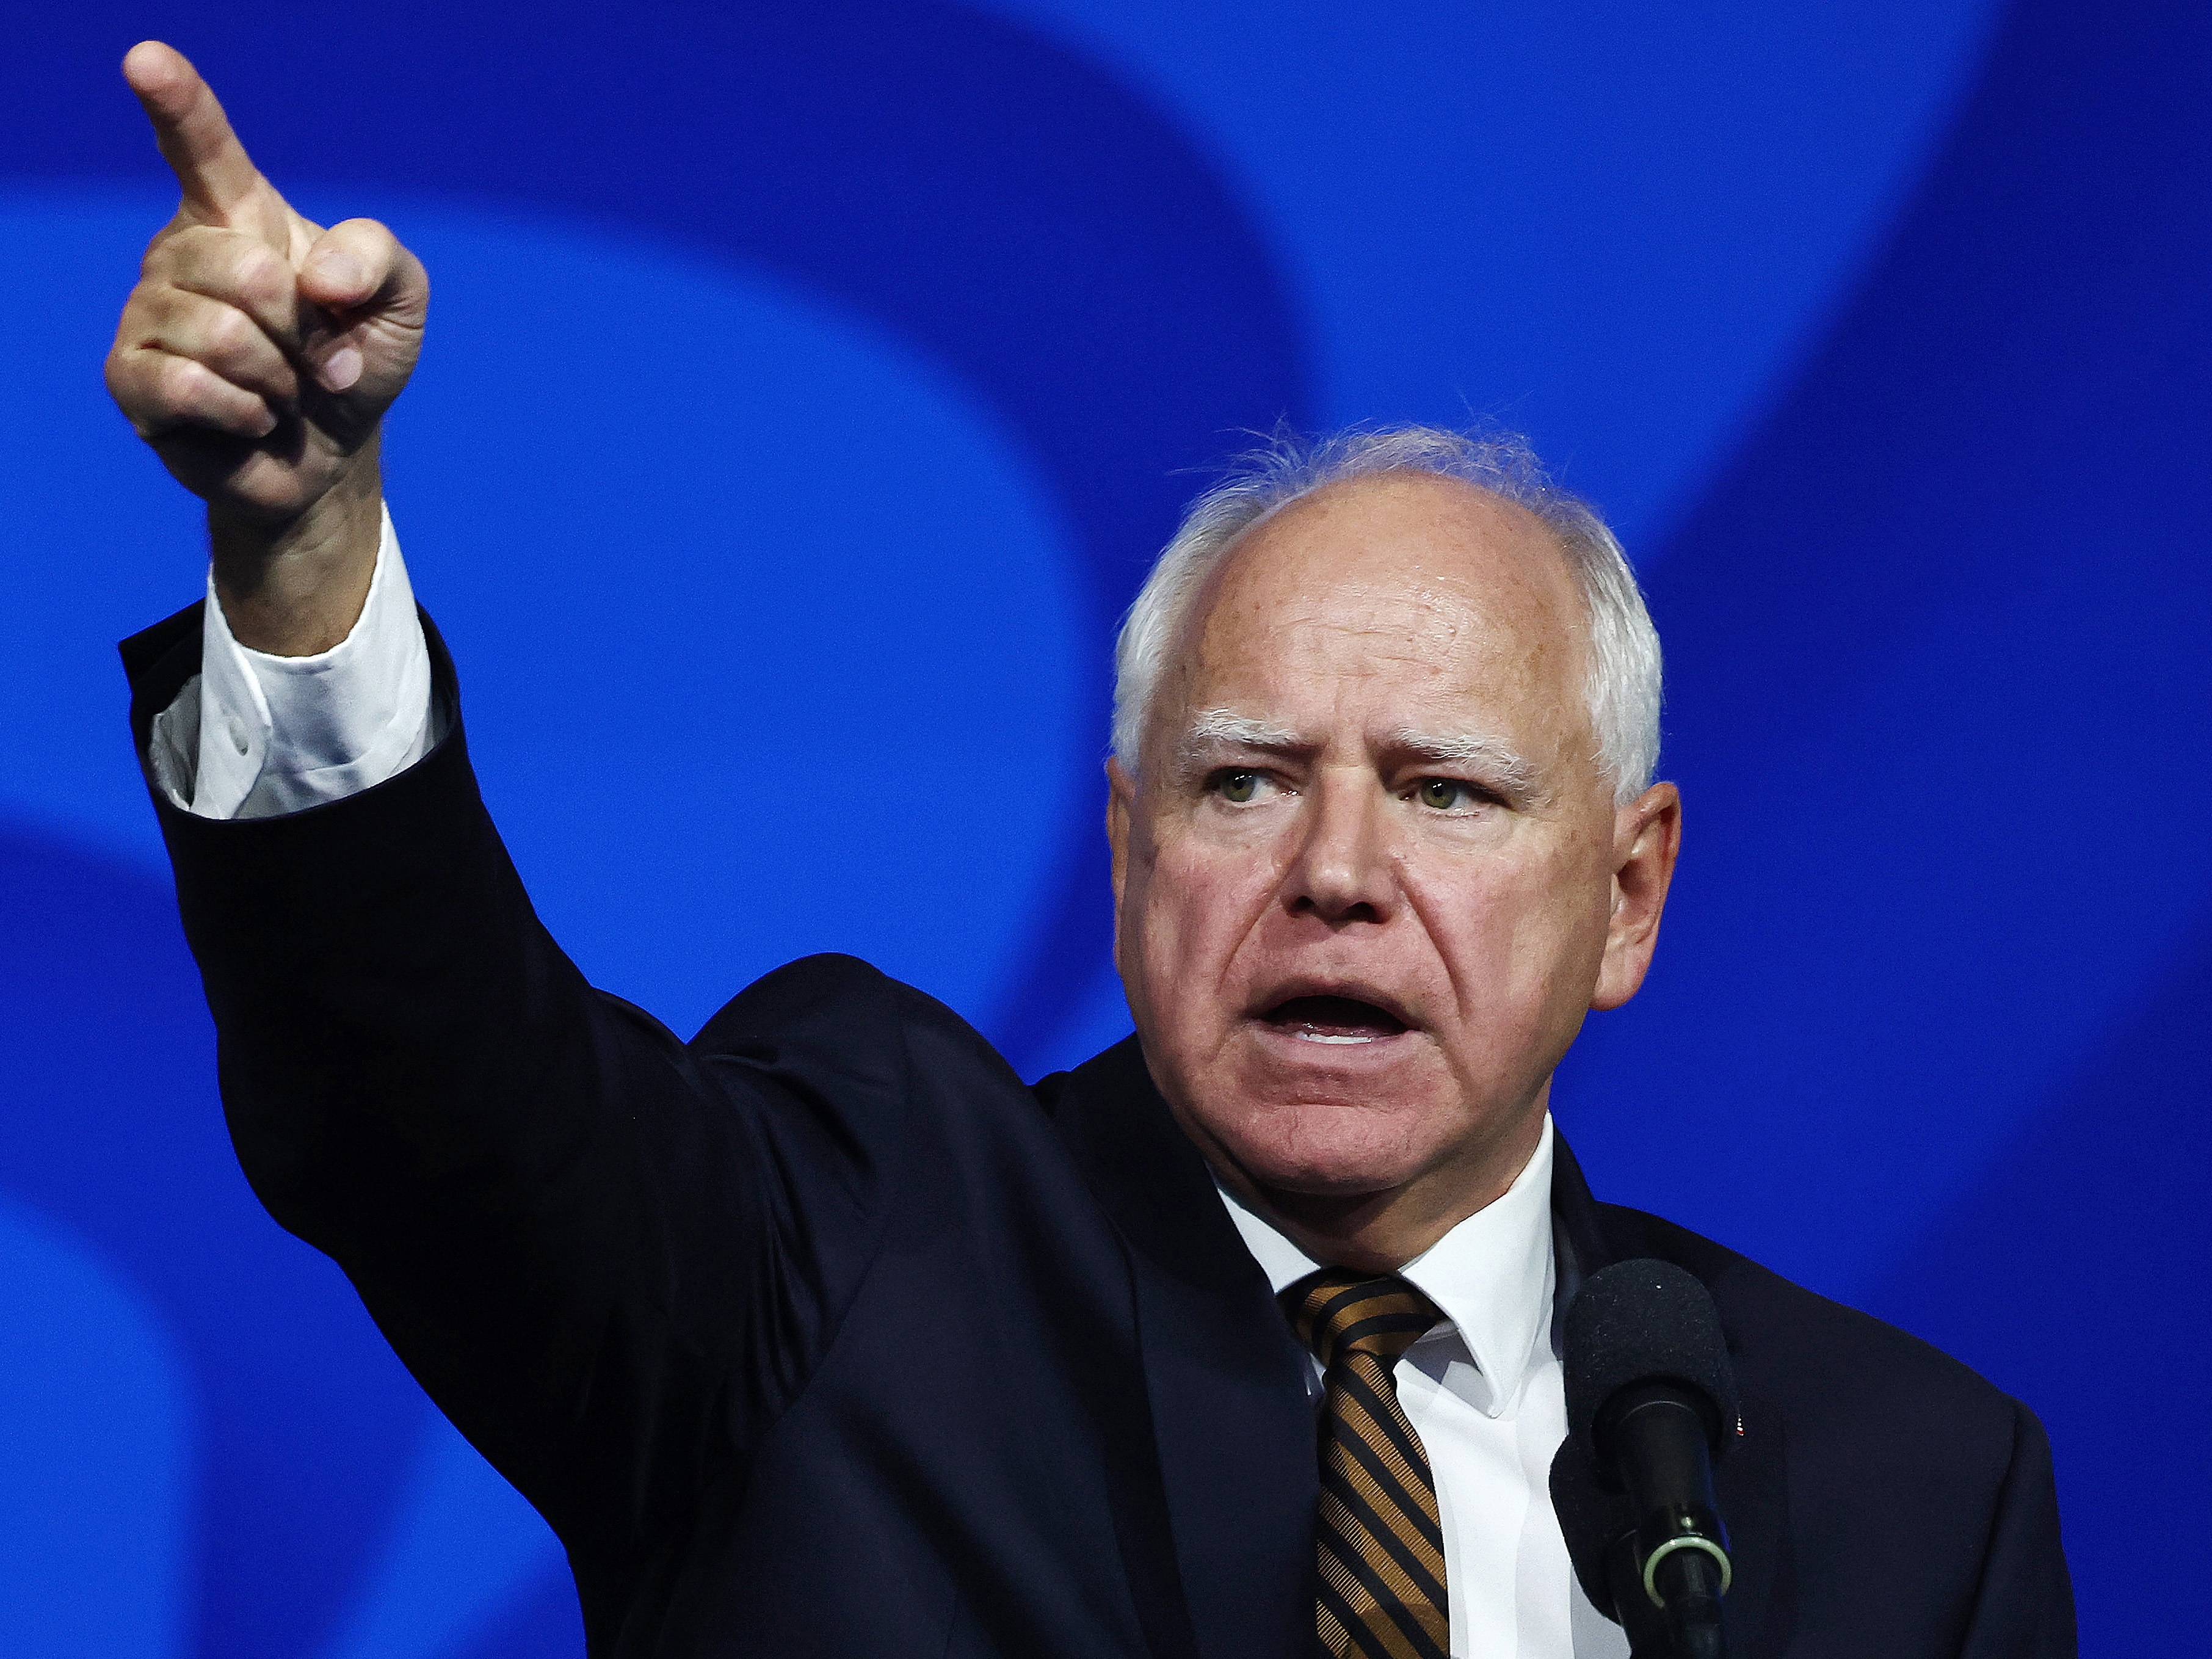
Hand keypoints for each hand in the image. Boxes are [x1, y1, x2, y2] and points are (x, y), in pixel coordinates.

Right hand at [105, 42, 428, 650]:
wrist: (332, 448)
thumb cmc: (355, 359)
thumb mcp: (401, 303)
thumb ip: (379, 258)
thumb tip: (319, 277)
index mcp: (239, 214)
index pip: (202, 147)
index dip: (177, 101)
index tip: (147, 59)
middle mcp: (181, 252)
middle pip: (246, 272)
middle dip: (303, 331)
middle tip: (309, 356)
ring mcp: (148, 313)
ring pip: (222, 335)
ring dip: (279, 378)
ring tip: (280, 389)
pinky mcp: (131, 378)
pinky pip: (192, 387)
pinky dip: (247, 413)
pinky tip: (251, 419)